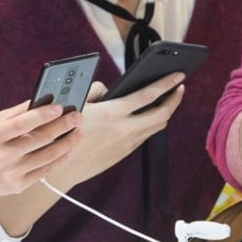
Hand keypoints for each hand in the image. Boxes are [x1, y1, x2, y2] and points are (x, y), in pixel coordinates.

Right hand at [0, 100, 82, 197]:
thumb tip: (43, 101)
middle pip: (39, 140)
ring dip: (67, 143)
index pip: (21, 124)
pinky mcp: (18, 186)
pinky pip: (44, 171)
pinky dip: (59, 159)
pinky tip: (67, 148)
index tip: (60, 107)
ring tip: (78, 132)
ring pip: (47, 157)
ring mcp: (11, 174)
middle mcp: (1, 157)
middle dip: (62, 127)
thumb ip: (17, 114)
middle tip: (78, 117)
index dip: (42, 115)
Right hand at [46, 74, 184, 190]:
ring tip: (168, 101)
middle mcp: (124, 129)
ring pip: (156, 127)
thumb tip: (111, 90)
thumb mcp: (78, 103)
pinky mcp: (124, 153)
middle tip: (180, 88)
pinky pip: (145, 136)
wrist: (62, 167)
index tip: (178, 75)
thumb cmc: (66, 132)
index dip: (166, 83)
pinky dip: (151, 124)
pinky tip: (149, 117)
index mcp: (112, 113)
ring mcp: (126, 143)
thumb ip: (96, 90)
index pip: (148, 95)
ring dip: (165, 112)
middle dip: (174, 99)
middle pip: (161, 114)